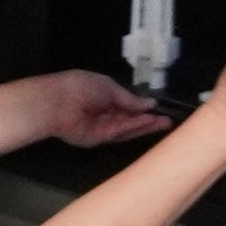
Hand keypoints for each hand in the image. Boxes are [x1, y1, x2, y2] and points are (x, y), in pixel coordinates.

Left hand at [29, 68, 173, 149]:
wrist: (57, 101)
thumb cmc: (79, 86)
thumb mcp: (109, 86)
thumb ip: (129, 98)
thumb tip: (149, 103)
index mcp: (102, 97)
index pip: (125, 106)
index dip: (142, 108)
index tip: (158, 109)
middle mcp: (103, 114)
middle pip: (129, 120)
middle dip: (148, 120)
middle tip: (167, 121)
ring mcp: (100, 128)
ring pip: (126, 129)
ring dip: (144, 126)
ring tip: (163, 123)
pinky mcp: (98, 139)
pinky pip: (119, 133)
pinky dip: (134, 128)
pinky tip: (148, 122)